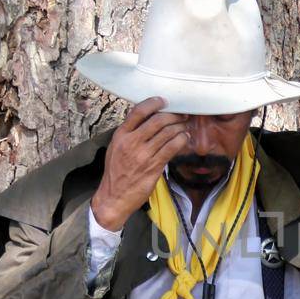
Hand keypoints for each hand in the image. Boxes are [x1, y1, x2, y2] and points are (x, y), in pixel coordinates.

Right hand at [89, 97, 187, 230]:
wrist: (114, 197)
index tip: (164, 101)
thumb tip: (147, 120)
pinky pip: (171, 148)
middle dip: (173, 115)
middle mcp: (131, 142)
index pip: (138, 111)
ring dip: (180, 127)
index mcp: (121, 135)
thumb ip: (129, 134)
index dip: (153, 103)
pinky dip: (181, 140)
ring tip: (185, 126)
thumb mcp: (116, 148)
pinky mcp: (154, 166)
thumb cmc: (116, 172)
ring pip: (167, 133)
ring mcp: (143, 154)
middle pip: (157, 120)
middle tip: (182, 115)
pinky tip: (184, 138)